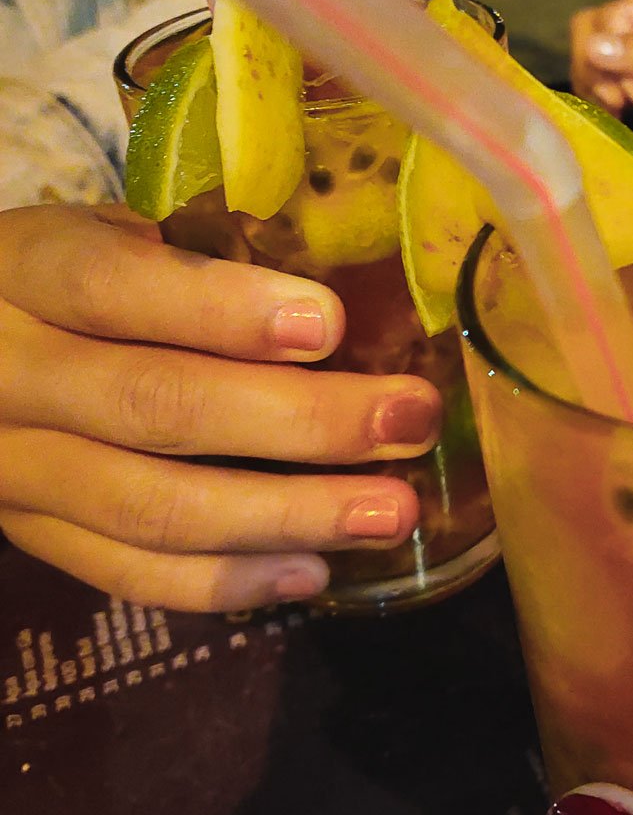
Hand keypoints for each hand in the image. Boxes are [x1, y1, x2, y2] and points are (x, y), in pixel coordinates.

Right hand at [0, 205, 440, 611]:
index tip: (329, 324)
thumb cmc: (68, 276)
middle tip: (409, 420)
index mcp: (25, 269)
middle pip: (157, 405)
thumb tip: (345, 299)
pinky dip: (225, 581)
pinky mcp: (27, 532)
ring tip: (390, 511)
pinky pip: (126, 572)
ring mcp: (12, 466)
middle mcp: (6, 374)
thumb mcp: (104, 233)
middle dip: (300, 420)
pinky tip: (314, 571)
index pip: (113, 287)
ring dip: (286, 514)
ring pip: (150, 506)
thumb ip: (190, 258)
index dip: (223, 310)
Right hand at [570, 0, 632, 136]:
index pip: (613, 15)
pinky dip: (603, 100)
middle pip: (593, 30)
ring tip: (624, 110)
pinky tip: (622, 115)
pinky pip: (603, 83)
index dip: (611, 53)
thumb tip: (591, 47)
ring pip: (591, 56)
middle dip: (599, 69)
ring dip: (598, 86)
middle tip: (622, 103)